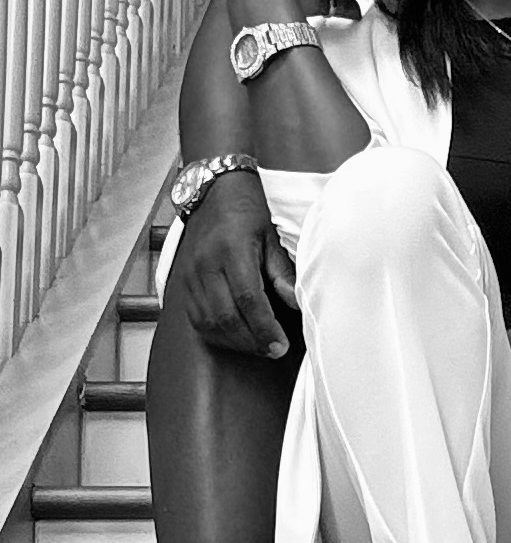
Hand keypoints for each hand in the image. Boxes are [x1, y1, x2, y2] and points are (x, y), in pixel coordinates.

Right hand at [165, 169, 296, 356]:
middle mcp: (206, 264)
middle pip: (227, 317)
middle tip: (274, 350)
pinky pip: (196, 319)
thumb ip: (283, 273)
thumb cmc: (248, 213)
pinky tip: (236, 337)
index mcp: (232, 250)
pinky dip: (217, 334)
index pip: (248, 299)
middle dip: (253, 341)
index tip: (281, 345)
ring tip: (259, 346)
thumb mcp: (272, 237)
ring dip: (236, 341)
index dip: (265, 328)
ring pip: (209, 323)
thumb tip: (296, 306)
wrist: (214, 193)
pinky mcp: (182, 283)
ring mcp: (190, 275)